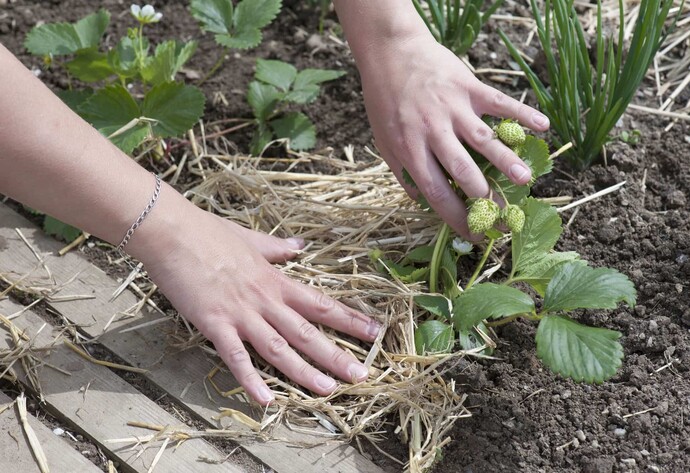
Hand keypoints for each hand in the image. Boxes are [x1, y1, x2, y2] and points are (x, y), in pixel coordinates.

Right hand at [136, 199, 379, 404]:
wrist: (173, 232)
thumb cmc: (209, 233)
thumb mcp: (251, 239)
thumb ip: (277, 248)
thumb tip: (300, 245)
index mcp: (276, 281)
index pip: (320, 303)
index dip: (349, 319)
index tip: (375, 331)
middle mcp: (265, 300)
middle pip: (307, 331)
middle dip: (336, 354)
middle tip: (362, 375)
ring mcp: (241, 313)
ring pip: (279, 347)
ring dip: (304, 371)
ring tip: (328, 390)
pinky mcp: (215, 324)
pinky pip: (236, 356)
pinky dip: (251, 379)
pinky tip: (265, 400)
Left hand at [358, 35, 549, 238]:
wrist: (389, 53)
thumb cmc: (385, 101)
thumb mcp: (383, 142)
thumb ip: (403, 172)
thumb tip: (422, 202)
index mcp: (409, 150)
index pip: (436, 192)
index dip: (457, 217)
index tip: (474, 235)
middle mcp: (432, 132)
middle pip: (462, 170)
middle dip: (486, 197)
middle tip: (506, 216)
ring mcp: (452, 108)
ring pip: (483, 139)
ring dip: (506, 160)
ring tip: (525, 180)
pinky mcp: (468, 86)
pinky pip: (499, 102)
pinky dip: (521, 113)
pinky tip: (542, 127)